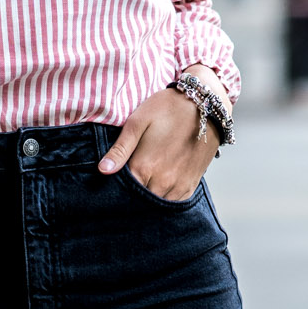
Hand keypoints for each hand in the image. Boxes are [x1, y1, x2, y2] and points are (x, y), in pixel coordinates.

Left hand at [98, 85, 218, 202]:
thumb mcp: (138, 122)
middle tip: (132, 178)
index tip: (115, 180)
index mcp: (144, 167)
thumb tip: (102, 170)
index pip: (124, 191)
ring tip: (146, 181)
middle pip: (140, 200)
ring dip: (150, 195)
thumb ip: (120, 149)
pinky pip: (174, 202)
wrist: (204, 105)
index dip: (117, 187)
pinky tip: (161, 185)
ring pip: (157, 203)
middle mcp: (161, 182)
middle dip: (133, 194)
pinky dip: (165, 198)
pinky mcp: (191, 185)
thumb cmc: (167, 109)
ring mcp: (178, 185)